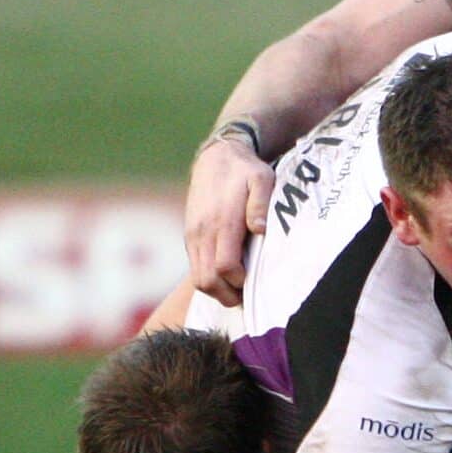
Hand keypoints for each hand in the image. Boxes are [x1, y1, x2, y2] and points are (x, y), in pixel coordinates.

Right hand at [185, 134, 275, 306]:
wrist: (217, 157)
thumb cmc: (245, 170)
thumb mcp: (261, 179)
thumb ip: (260, 204)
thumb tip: (259, 230)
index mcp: (222, 222)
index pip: (224, 268)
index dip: (238, 282)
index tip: (253, 282)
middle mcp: (203, 232)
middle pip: (207, 281)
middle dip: (227, 295)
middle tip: (246, 296)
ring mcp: (193, 235)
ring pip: (198, 278)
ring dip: (217, 290)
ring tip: (239, 289)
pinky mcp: (190, 236)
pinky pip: (195, 267)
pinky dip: (209, 278)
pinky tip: (228, 276)